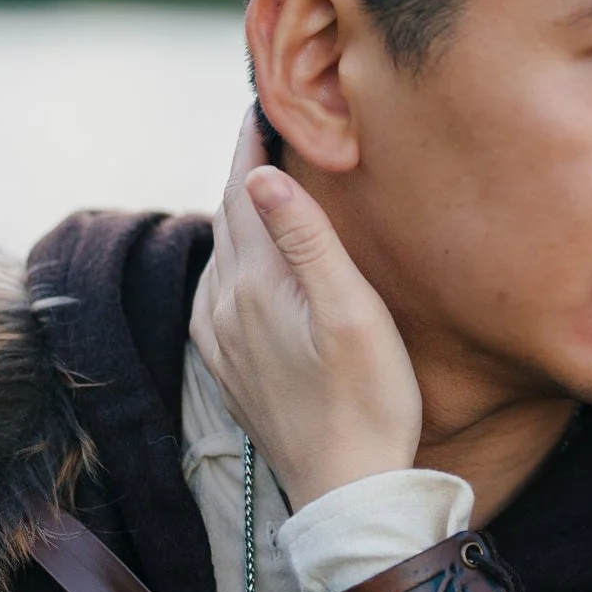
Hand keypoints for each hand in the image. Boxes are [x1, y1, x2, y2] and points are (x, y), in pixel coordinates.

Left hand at [190, 112, 423, 507]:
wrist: (346, 492)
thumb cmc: (370, 402)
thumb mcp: (353, 315)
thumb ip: (309, 241)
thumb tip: (265, 173)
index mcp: (256, 284)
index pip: (247, 189)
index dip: (255, 141)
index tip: (266, 99)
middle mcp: (225, 305)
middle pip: (232, 214)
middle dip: (250, 166)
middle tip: (270, 121)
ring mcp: (220, 336)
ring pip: (225, 250)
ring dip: (244, 209)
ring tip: (268, 174)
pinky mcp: (227, 363)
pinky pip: (221, 288)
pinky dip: (237, 253)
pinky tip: (253, 253)